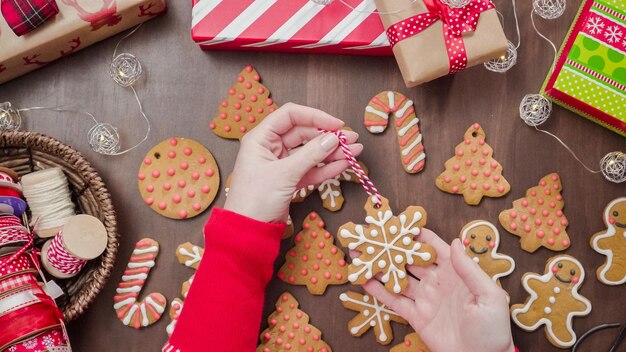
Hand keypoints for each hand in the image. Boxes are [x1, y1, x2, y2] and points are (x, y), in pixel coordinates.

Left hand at [224, 103, 362, 222]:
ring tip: (354, 151)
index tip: (336, 124)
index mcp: (261, 138)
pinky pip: (311, 169)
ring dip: (332, 152)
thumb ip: (311, 155)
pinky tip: (344, 164)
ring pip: (310, 152)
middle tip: (351, 139)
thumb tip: (334, 139)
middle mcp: (270, 147)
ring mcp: (281, 164)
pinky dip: (327, 167)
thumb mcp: (284, 174)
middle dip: (328, 136)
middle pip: (303, 133)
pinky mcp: (289, 180)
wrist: (247, 231)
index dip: (315, 116)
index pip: (290, 116)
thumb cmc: (256, 199)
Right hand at [360, 232, 514, 351]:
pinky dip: (378, 290)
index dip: (415, 234)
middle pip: (409, 259)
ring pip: (397, 277)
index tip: (397, 223)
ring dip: (379, 266)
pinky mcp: (415, 316)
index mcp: (454, 271)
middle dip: (390, 247)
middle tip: (370, 236)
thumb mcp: (489, 296)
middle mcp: (436, 280)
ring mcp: (424, 298)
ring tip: (359, 254)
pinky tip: (363, 279)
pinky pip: (394, 300)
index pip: (432, 246)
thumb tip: (455, 242)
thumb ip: (469, 269)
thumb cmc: (492, 328)